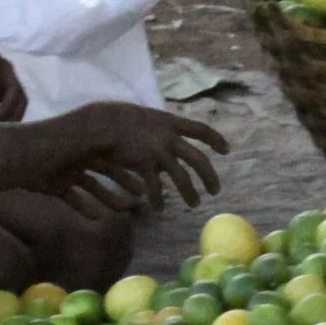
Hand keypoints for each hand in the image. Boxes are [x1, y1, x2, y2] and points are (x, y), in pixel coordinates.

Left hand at [0, 45, 27, 121]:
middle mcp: (6, 67)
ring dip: (13, 116)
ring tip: (0, 130)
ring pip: (21, 100)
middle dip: (6, 110)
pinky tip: (1, 127)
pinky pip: (17, 105)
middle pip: (15, 91)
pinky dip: (12, 116)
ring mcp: (11, 78)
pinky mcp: (11, 90)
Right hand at [58, 103, 228, 210]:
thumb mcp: (143, 116)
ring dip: (190, 193)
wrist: (99, 123)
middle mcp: (169, 137)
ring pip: (183, 178)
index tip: (226, 149)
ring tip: (194, 204)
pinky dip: (158, 199)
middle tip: (216, 190)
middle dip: (210, 176)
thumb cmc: (115, 118)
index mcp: (170, 121)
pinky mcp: (145, 165)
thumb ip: (156, 127)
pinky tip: (159, 208)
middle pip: (199, 159)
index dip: (215, 139)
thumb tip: (164, 136)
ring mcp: (159, 151)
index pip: (200, 129)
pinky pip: (157, 188)